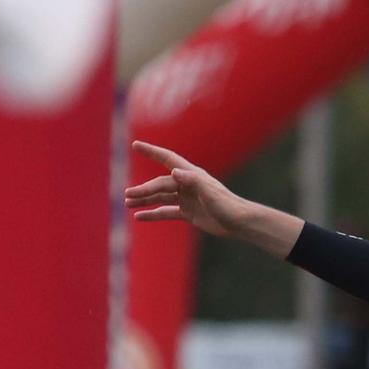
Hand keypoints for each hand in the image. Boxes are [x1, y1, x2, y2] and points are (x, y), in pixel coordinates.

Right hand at [125, 141, 246, 237]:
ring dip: (144, 200)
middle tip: (127, 195)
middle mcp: (187, 185)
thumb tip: (173, 171)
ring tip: (128, 204)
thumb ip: (192, 181)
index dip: (152, 152)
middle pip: (160, 184)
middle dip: (143, 189)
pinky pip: (167, 212)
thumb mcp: (210, 192)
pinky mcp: (189, 213)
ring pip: (160, 198)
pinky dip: (153, 214)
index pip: (167, 159)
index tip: (135, 145)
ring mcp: (187, 199)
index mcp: (191, 175)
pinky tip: (139, 217)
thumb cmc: (227, 205)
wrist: (240, 223)